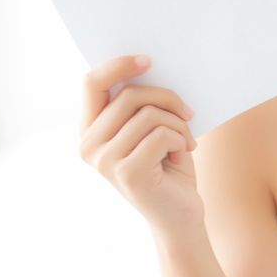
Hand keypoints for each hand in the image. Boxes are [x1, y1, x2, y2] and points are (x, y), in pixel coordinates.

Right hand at [79, 54, 203, 236]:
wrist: (179, 216)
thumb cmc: (168, 166)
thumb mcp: (150, 129)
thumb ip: (139, 104)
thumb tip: (148, 64)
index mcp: (90, 129)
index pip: (92, 83)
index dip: (119, 65)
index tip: (149, 60)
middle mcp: (88, 145)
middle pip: (130, 94)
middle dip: (168, 99)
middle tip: (188, 115)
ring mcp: (104, 161)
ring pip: (149, 114)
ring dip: (179, 125)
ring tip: (184, 143)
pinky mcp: (127, 173)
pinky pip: (162, 135)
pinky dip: (181, 141)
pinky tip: (180, 158)